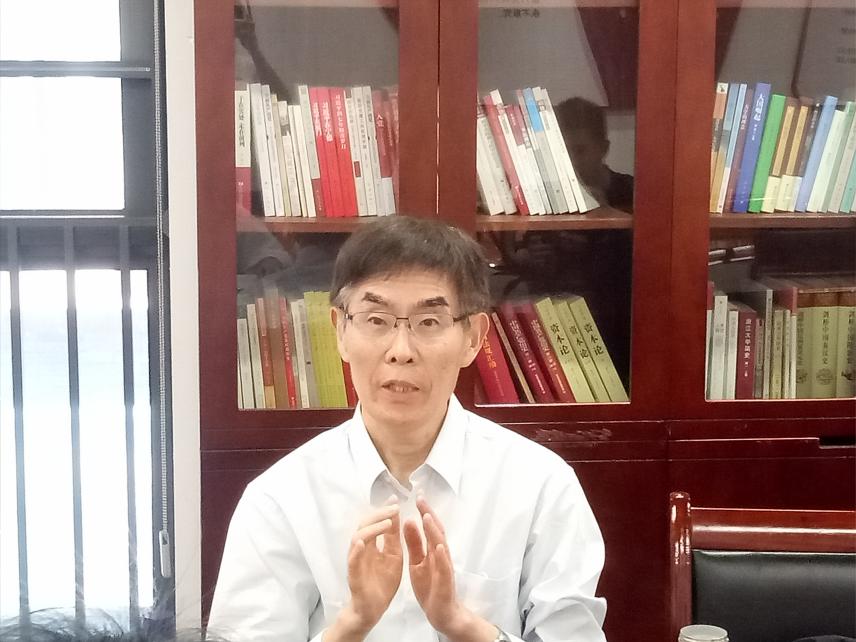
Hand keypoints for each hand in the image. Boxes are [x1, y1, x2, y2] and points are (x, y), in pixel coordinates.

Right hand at [324, 501, 402, 641]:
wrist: (374, 610)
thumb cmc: (383, 583)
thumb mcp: (394, 556)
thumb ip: (393, 537)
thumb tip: (396, 514)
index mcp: (373, 545)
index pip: (375, 522)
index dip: (384, 510)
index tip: (396, 499)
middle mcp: (362, 549)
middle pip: (365, 525)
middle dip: (379, 514)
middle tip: (394, 508)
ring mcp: (356, 561)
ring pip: (358, 538)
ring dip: (372, 529)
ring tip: (387, 523)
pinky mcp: (354, 575)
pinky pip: (352, 561)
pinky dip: (356, 551)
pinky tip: (362, 543)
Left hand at [403, 498, 495, 641]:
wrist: (442, 613)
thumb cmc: (430, 586)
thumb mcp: (417, 562)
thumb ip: (414, 543)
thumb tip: (409, 520)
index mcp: (432, 550)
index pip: (429, 527)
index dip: (423, 511)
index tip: (416, 496)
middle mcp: (441, 555)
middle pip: (436, 531)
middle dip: (428, 514)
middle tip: (420, 498)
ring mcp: (445, 567)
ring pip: (441, 545)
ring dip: (434, 531)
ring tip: (427, 516)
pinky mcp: (445, 581)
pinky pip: (444, 568)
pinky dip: (442, 556)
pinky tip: (438, 547)